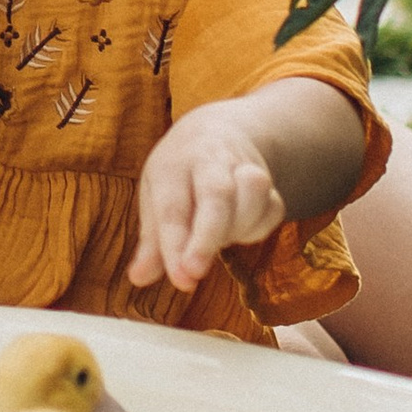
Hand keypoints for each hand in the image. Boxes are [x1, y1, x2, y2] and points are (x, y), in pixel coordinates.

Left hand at [133, 102, 287, 293]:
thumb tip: (139, 278)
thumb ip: (151, 243)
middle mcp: (209, 161)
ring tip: (219, 240)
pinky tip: (238, 229)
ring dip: (238, 229)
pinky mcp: (270, 183)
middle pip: (216, 195)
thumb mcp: (155, 198)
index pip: (173, 207)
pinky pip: (272, 210)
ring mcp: (243, 168)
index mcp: (173, 165)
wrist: (219, 132)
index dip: (175, 245)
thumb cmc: (179, 175)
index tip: (181, 279)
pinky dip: (257, 228)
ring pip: (252, 196)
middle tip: (195, 273)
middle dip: (207, 238)